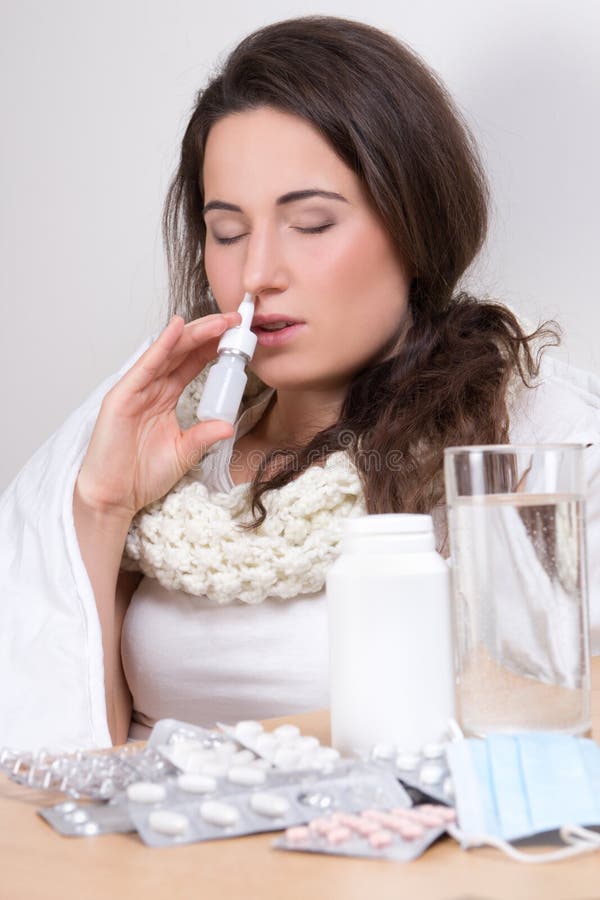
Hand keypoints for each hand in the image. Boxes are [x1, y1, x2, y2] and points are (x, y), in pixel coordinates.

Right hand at [75, 312, 240, 518]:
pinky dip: (161, 346)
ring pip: (168, 353)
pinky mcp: (122, 397)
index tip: (237, 336)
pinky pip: (145, 367)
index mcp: (165, 398)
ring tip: (216, 321)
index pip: (192, 364)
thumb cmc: (142, 475)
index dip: (213, 348)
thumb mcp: (184, 452)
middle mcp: (151, 389)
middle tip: (234, 320)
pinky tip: (177, 330)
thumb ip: (204, 435)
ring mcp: (136, 390)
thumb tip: (229, 425)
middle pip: (182, 352)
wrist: (116, 496)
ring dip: (192, 335)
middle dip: (208, 334)